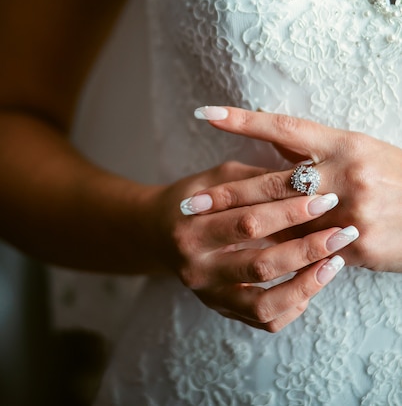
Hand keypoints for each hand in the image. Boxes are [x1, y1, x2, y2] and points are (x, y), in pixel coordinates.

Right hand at [144, 160, 354, 331]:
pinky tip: (313, 282)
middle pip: (260, 262)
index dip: (290, 209)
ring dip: (306, 283)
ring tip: (334, 261)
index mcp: (192, 226)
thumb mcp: (216, 178)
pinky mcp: (220, 309)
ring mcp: (208, 294)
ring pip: (264, 303)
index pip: (248, 220)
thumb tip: (304, 180)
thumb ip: (255, 181)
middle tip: (341, 230)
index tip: (324, 197)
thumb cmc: (192, 197)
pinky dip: (293, 305)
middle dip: (306, 246)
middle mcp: (196, 266)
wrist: (155, 232)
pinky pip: (263, 319)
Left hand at [195, 105, 401, 271]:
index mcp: (343, 143)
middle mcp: (345, 173)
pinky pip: (309, 251)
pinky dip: (280, 253)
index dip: (245, 120)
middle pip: (275, 183)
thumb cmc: (393, 174)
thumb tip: (270, 142)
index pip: (285, 128)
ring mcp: (351, 211)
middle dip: (229, 193)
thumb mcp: (357, 149)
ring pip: (286, 223)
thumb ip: (314, 149)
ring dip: (245, 228)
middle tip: (192, 201)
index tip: (207, 114)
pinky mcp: (357, 246)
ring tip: (205, 229)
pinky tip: (248, 259)